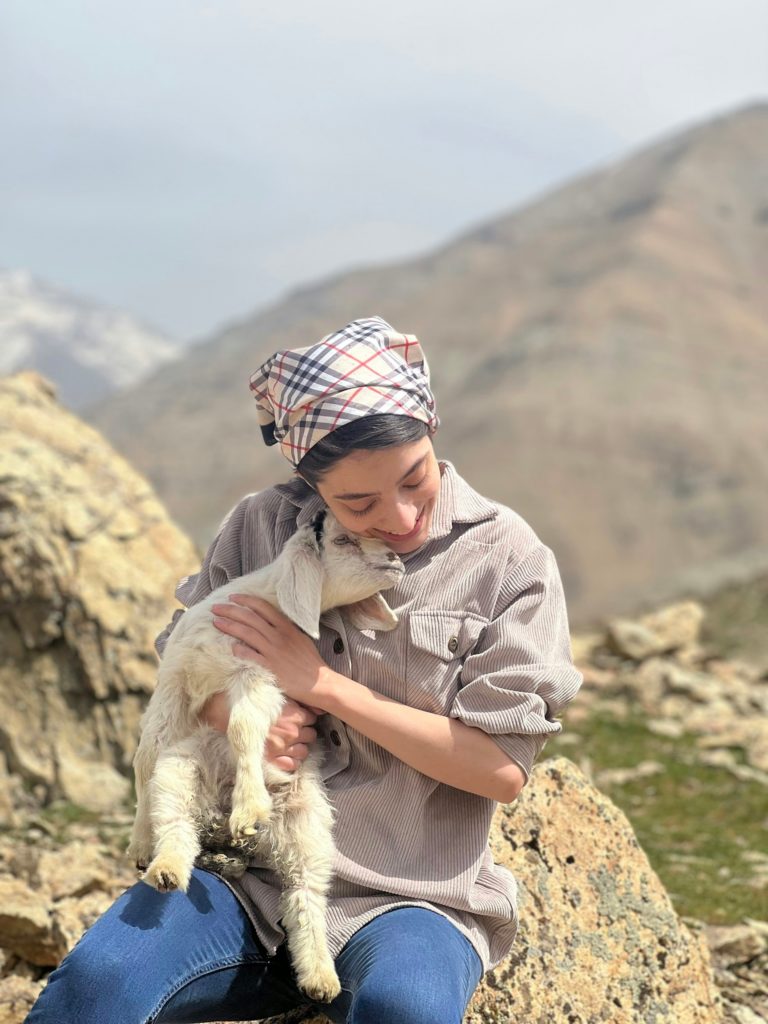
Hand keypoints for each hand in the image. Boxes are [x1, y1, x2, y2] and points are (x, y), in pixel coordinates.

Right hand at [200, 693, 319, 771]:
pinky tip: (286, 753)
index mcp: (295, 715)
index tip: (301, 717)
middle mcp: (291, 733)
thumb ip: (296, 700)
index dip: (307, 718)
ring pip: (304, 751)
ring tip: (291, 741)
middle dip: (305, 732)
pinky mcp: (272, 760)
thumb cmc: (252, 699)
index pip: (313, 719)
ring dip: (300, 746)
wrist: (228, 711)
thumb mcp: (276, 693)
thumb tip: (314, 705)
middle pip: (311, 735)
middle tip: (295, 729)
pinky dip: (291, 760)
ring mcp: (283, 748)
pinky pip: (292, 765)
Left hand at [211, 594, 331, 709]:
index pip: (263, 608)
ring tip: (216, 622)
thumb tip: (270, 622)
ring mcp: (273, 652)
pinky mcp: (270, 668)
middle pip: (250, 618)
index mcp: (286, 627)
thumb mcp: (300, 638)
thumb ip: (285, 629)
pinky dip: (239, 650)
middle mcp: (278, 636)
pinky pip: (250, 656)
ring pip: (247, 634)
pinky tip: (230, 647)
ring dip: (229, 626)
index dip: (246, 600)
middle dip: (230, 610)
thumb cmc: (310, 661)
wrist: (320, 682)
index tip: (232, 597)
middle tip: (215, 607)